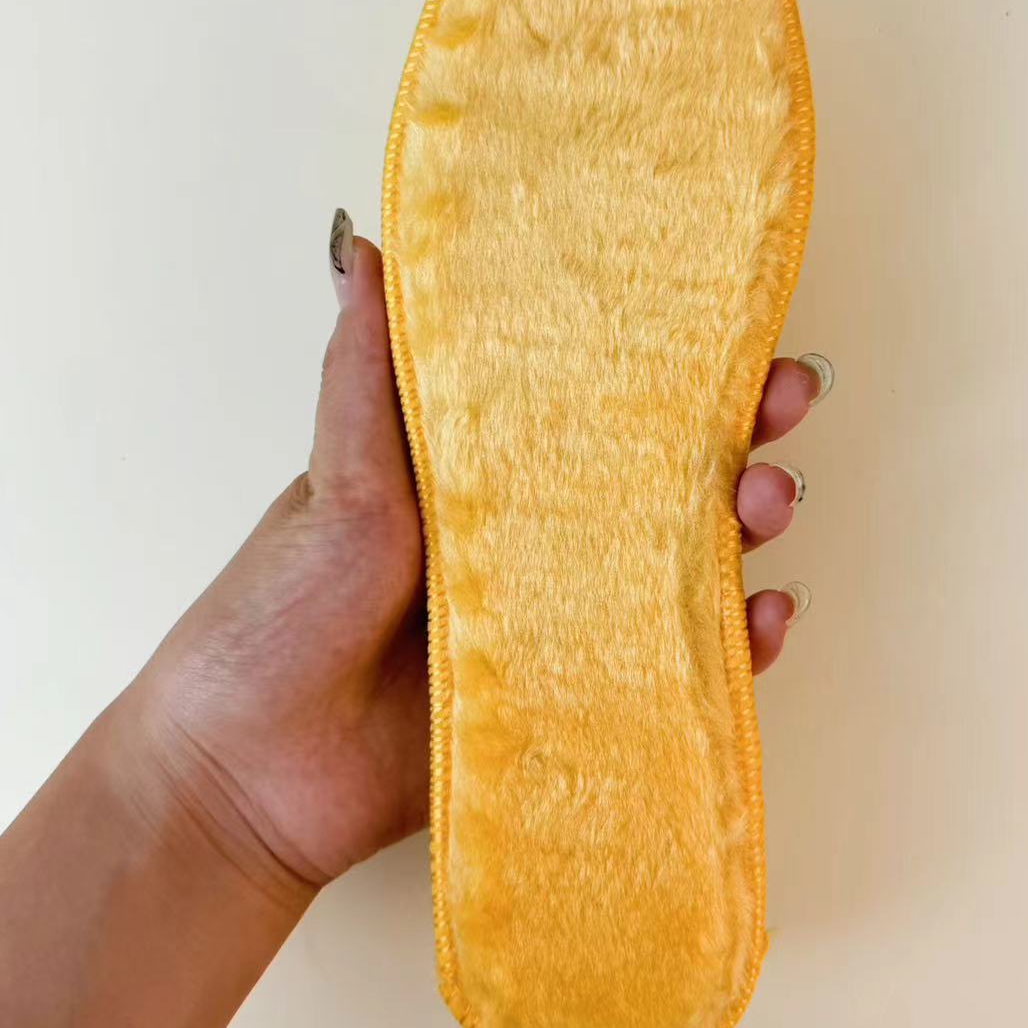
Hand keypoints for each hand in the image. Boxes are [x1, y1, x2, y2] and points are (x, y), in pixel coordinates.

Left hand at [119, 213, 828, 896]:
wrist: (244, 778)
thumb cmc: (273, 619)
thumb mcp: (329, 484)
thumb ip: (365, 380)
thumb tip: (369, 250)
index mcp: (483, 480)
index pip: (594, 408)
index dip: (668, 370)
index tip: (730, 330)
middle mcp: (535, 547)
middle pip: (662, 482)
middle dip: (736, 438)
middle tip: (783, 401)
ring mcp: (562, 629)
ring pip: (684, 569)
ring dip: (746, 530)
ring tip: (769, 505)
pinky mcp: (576, 707)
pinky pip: (675, 672)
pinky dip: (736, 650)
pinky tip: (766, 619)